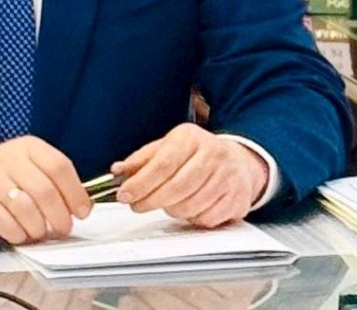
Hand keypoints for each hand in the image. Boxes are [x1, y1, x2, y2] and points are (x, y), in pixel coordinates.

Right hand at [0, 136, 91, 243]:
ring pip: (28, 211)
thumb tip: (81, 205)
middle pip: (46, 192)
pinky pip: (8, 225)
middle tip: (63, 228)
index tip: (82, 211)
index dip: (75, 193)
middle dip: (59, 217)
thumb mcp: (26, 163)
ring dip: (39, 229)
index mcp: (28, 147)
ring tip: (39, 231)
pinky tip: (20, 233)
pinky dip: (19, 235)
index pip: (59, 167)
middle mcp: (10, 159)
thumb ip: (52, 178)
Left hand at [110, 124, 268, 227]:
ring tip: (167, 202)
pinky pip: (206, 218)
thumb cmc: (198, 154)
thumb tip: (117, 170)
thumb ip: (142, 159)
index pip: (163, 163)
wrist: (239, 161)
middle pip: (176, 187)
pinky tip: (189, 207)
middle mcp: (213, 154)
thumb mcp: (169, 146)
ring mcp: (228, 177)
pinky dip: (192, 218)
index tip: (125, 194)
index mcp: (191, 137)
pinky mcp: (237, 199)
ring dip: (171, 210)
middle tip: (137, 205)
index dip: (141, 183)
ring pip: (190, 206)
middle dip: (151, 200)